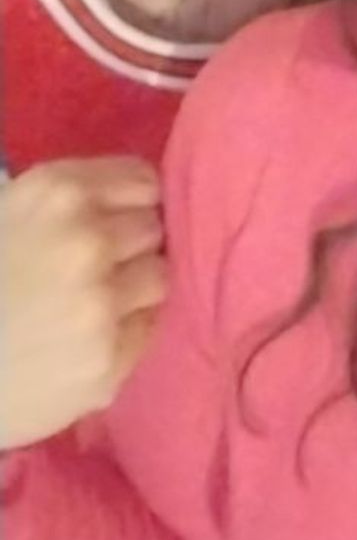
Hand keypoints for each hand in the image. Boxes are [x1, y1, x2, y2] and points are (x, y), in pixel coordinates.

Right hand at [1, 157, 165, 447]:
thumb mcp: (6, 213)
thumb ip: (69, 200)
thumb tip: (137, 201)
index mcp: (56, 193)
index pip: (142, 182)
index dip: (129, 202)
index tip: (114, 220)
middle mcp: (86, 240)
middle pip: (153, 228)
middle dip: (130, 244)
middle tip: (93, 268)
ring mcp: (101, 302)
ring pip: (159, 277)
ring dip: (134, 288)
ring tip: (91, 303)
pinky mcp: (110, 358)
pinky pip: (146, 328)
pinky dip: (124, 331)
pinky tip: (83, 338)